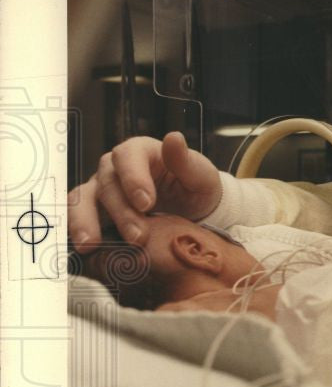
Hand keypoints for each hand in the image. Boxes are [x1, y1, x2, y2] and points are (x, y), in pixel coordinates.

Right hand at [69, 131, 221, 252]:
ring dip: (84, 221)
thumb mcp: (201, 175)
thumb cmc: (196, 188)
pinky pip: (78, 217)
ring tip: (89, 244)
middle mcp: (115, 167)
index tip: (146, 203)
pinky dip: (76, 230)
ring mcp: (101, 189)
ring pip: (82, 199)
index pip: (127, 157)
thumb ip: (185, 161)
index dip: (133, 179)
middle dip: (121, 213)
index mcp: (140, 151)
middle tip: (137, 238)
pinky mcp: (95, 211)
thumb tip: (174, 137)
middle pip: (107, 184)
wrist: (192, 211)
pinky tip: (82, 249)